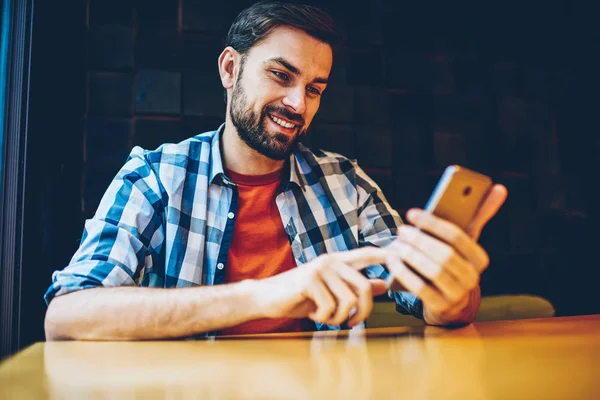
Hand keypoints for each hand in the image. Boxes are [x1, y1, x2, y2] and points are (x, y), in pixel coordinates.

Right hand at [254, 248, 388, 326]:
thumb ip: (355, 286)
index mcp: (337, 261)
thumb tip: (383, 284)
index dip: (385, 254)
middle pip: (364, 287)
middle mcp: (330, 261)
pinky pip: (329, 307)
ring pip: (348, 301)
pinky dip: (323, 319)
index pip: (366, 254)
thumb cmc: (300, 296)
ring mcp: (319, 269)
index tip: (400, 254)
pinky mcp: (308, 280)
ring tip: (324, 317)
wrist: (266, 298)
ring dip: (338, 318)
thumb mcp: (330, 292)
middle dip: (363, 312)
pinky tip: (312, 313)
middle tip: (352, 323)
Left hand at [386, 184, 507, 321]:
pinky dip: (405, 274)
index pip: (458, 237)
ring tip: (396, 244)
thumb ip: (478, 216)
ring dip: (411, 256)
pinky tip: (393, 261)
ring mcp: (457, 295)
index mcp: (480, 259)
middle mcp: (473, 278)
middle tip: (401, 230)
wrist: (449, 302)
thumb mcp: (464, 242)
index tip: (412, 213)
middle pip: (445, 255)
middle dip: (420, 240)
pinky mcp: (440, 307)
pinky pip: (421, 289)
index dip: (433, 223)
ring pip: (434, 272)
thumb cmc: (453, 262)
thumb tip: (498, 187)